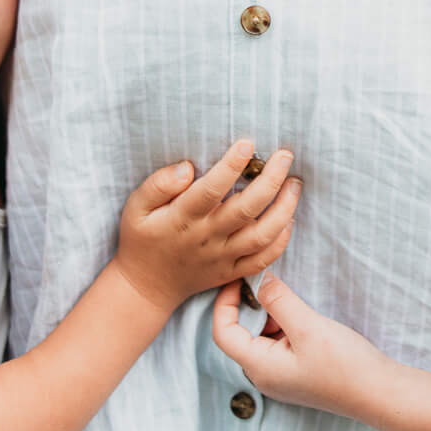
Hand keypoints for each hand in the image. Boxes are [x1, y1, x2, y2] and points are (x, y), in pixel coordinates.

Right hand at [110, 141, 300, 314]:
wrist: (146, 286)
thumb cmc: (142, 238)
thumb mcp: (136, 207)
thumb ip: (158, 185)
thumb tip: (187, 167)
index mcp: (182, 218)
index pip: (211, 189)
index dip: (231, 165)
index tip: (248, 143)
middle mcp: (206, 237)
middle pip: (246, 209)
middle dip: (271, 180)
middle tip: (285, 156)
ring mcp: (222, 257)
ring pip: (261, 235)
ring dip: (284, 208)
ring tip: (294, 184)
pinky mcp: (232, 272)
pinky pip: (263, 260)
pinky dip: (281, 241)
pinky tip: (289, 219)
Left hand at [210, 275, 395, 422]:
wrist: (380, 394)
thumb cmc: (345, 365)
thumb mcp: (308, 326)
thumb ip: (279, 301)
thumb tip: (258, 280)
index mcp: (259, 367)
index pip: (223, 332)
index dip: (225, 303)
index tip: (240, 279)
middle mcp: (264, 376)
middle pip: (241, 334)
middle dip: (252, 306)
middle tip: (271, 283)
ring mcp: (281, 377)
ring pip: (261, 338)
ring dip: (271, 315)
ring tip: (293, 301)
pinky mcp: (297, 374)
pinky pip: (278, 345)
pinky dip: (284, 325)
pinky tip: (303, 317)